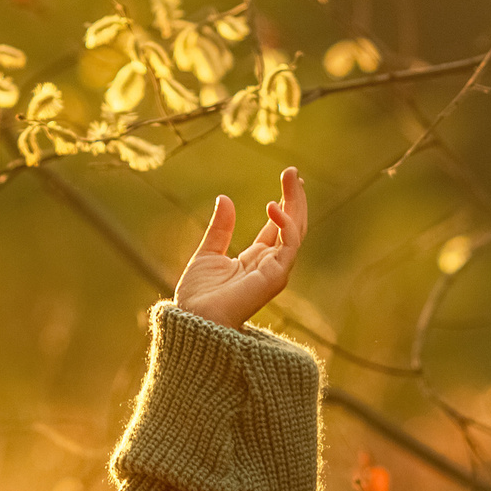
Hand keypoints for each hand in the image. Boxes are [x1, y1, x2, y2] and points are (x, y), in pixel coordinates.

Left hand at [173, 165, 308, 328]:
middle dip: (295, 199)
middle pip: (292, 226)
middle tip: (292, 171)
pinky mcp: (276, 276)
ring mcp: (276, 271)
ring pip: (296, 231)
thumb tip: (224, 198)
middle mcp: (270, 265)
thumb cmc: (198, 296)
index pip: (279, 227)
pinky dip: (286, 224)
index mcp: (256, 260)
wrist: (194, 318)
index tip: (288, 177)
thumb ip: (220, 228)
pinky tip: (274, 205)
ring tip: (291, 177)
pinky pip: (290, 245)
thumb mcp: (207, 253)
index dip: (285, 202)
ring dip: (296, 203)